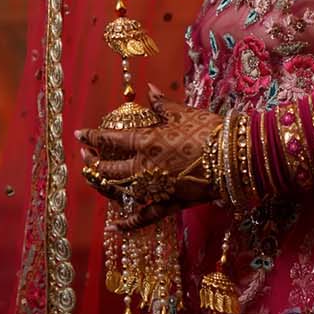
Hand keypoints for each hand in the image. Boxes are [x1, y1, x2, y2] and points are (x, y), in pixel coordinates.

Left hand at [76, 86, 222, 229]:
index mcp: (147, 142)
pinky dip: (129, 222)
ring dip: (105, 185)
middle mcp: (145, 168)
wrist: (234, 157)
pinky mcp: (169, 204)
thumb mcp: (184, 113)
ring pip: (121, 191)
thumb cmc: (209, 131)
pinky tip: (116, 224)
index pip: (112, 139)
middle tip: (84, 156)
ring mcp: (155, 188)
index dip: (93, 136)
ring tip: (95, 179)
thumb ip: (162, 104)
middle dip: (94, 161)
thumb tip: (149, 89)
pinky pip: (144, 217)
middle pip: (110, 167)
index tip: (79, 134)